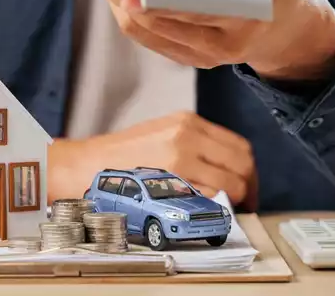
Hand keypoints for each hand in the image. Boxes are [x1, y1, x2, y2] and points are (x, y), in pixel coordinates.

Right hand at [49, 112, 256, 208]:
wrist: (85, 166)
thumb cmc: (120, 157)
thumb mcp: (160, 134)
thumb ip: (193, 143)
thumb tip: (224, 167)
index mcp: (186, 121)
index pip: (238, 145)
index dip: (248, 170)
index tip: (246, 184)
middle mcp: (187, 135)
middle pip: (242, 163)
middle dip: (249, 186)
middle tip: (244, 202)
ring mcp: (181, 159)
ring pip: (232, 183)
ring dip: (236, 200)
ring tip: (227, 210)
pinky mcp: (172, 181)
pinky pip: (211, 198)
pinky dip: (216, 207)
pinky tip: (207, 212)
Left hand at [86, 0, 334, 82]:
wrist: (289, 32)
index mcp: (249, 18)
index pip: (198, 9)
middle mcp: (223, 46)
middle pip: (159, 22)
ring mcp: (202, 56)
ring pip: (146, 32)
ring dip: (118, 2)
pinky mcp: (188, 57)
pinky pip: (147, 37)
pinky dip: (127, 11)